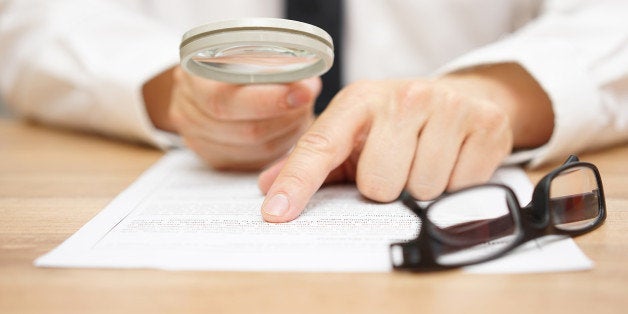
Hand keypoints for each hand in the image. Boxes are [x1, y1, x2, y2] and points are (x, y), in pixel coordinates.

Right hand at [145, 66, 321, 170]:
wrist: (206, 80)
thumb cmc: (233, 60)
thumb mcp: (248, 49)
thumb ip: (275, 64)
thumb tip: (306, 87)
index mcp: (192, 77)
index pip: (225, 99)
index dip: (268, 100)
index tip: (303, 94)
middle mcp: (187, 110)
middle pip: (244, 130)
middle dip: (286, 118)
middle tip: (307, 104)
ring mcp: (198, 138)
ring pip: (255, 149)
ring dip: (286, 133)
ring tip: (300, 113)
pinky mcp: (214, 157)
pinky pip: (254, 160)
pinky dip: (278, 146)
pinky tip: (287, 129)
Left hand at [257, 63, 552, 221]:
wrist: (463, 97)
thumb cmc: (398, 124)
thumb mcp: (354, 133)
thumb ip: (312, 162)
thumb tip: (269, 188)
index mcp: (360, 100)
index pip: (320, 146)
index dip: (297, 183)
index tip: (277, 214)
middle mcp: (403, 98)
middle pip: (378, 186)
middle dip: (385, 188)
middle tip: (396, 165)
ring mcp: (448, 108)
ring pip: (421, 190)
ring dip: (421, 188)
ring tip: (425, 161)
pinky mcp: (486, 125)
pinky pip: (460, 188)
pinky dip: (454, 186)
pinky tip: (452, 161)